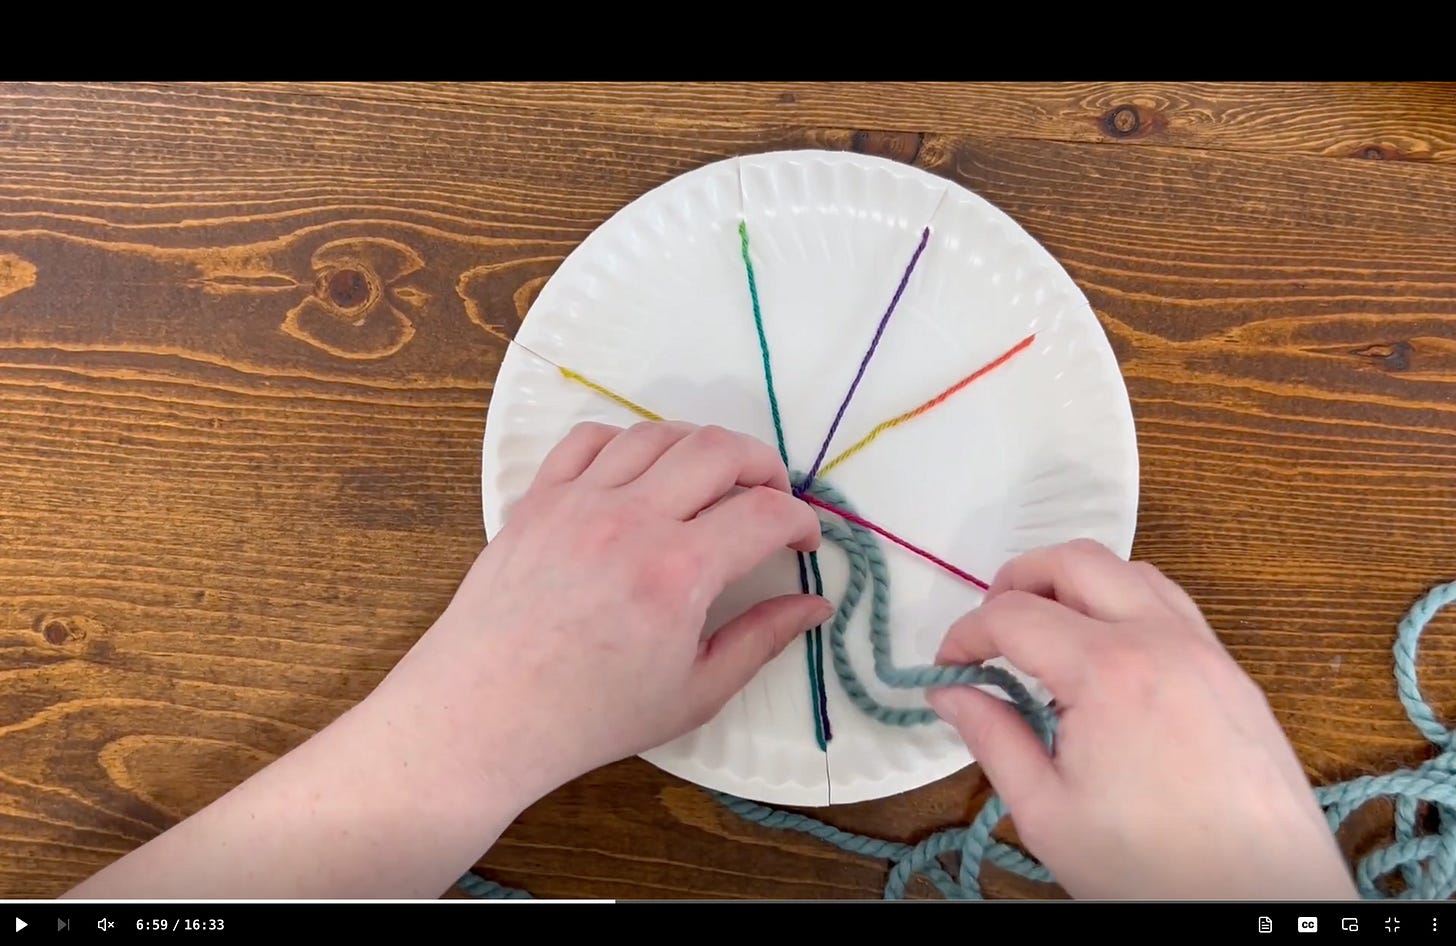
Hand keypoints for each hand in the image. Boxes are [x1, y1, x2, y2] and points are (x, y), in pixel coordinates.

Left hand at [391, 420, 829, 790]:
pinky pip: (591, 439)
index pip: (766, 512)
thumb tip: (815, 605)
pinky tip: (641, 473)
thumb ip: (762, 640)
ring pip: (657, 434)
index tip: (804, 541)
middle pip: (719, 449)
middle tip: (772, 497)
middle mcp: (632, 519)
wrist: (485, 713)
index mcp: (679, 572)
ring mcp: (580, 501)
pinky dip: (628, 442)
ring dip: (700, 447)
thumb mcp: (694, 693)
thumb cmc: (591, 715)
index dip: (801, 520)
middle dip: (764, 464)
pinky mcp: (539, 499)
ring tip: (713, 481)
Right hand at [925, 539, 1357, 899]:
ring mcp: (1206, 651)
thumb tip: (951, 694)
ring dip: (1075, 583)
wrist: (1259, 901)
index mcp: (1108, 672)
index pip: (1013, 615)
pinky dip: (1125, 604)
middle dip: (1017, 579)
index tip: (948, 667)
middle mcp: (1162, 641)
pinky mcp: (1232, 674)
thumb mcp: (1047, 812)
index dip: (966, 633)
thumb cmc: (1155, 870)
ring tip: (1045, 630)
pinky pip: (1172, 605)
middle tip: (989, 627)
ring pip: (1130, 571)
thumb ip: (992, 738)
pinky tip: (1106, 652)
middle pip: (1074, 561)